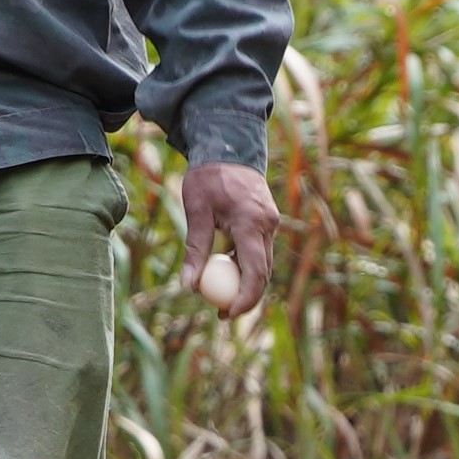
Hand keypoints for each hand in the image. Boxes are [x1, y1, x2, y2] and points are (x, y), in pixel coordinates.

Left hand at [178, 160, 279, 319]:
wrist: (229, 144)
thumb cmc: (208, 176)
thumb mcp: (196, 211)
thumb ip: (195, 249)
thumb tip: (188, 286)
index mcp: (251, 223)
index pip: (255, 272)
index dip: (244, 299)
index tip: (227, 314)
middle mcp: (268, 224)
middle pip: (263, 273)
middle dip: (246, 298)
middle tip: (222, 314)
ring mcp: (270, 222)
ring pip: (263, 263)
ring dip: (245, 282)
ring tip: (220, 296)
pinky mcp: (267, 220)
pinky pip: (259, 250)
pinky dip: (245, 264)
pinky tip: (224, 268)